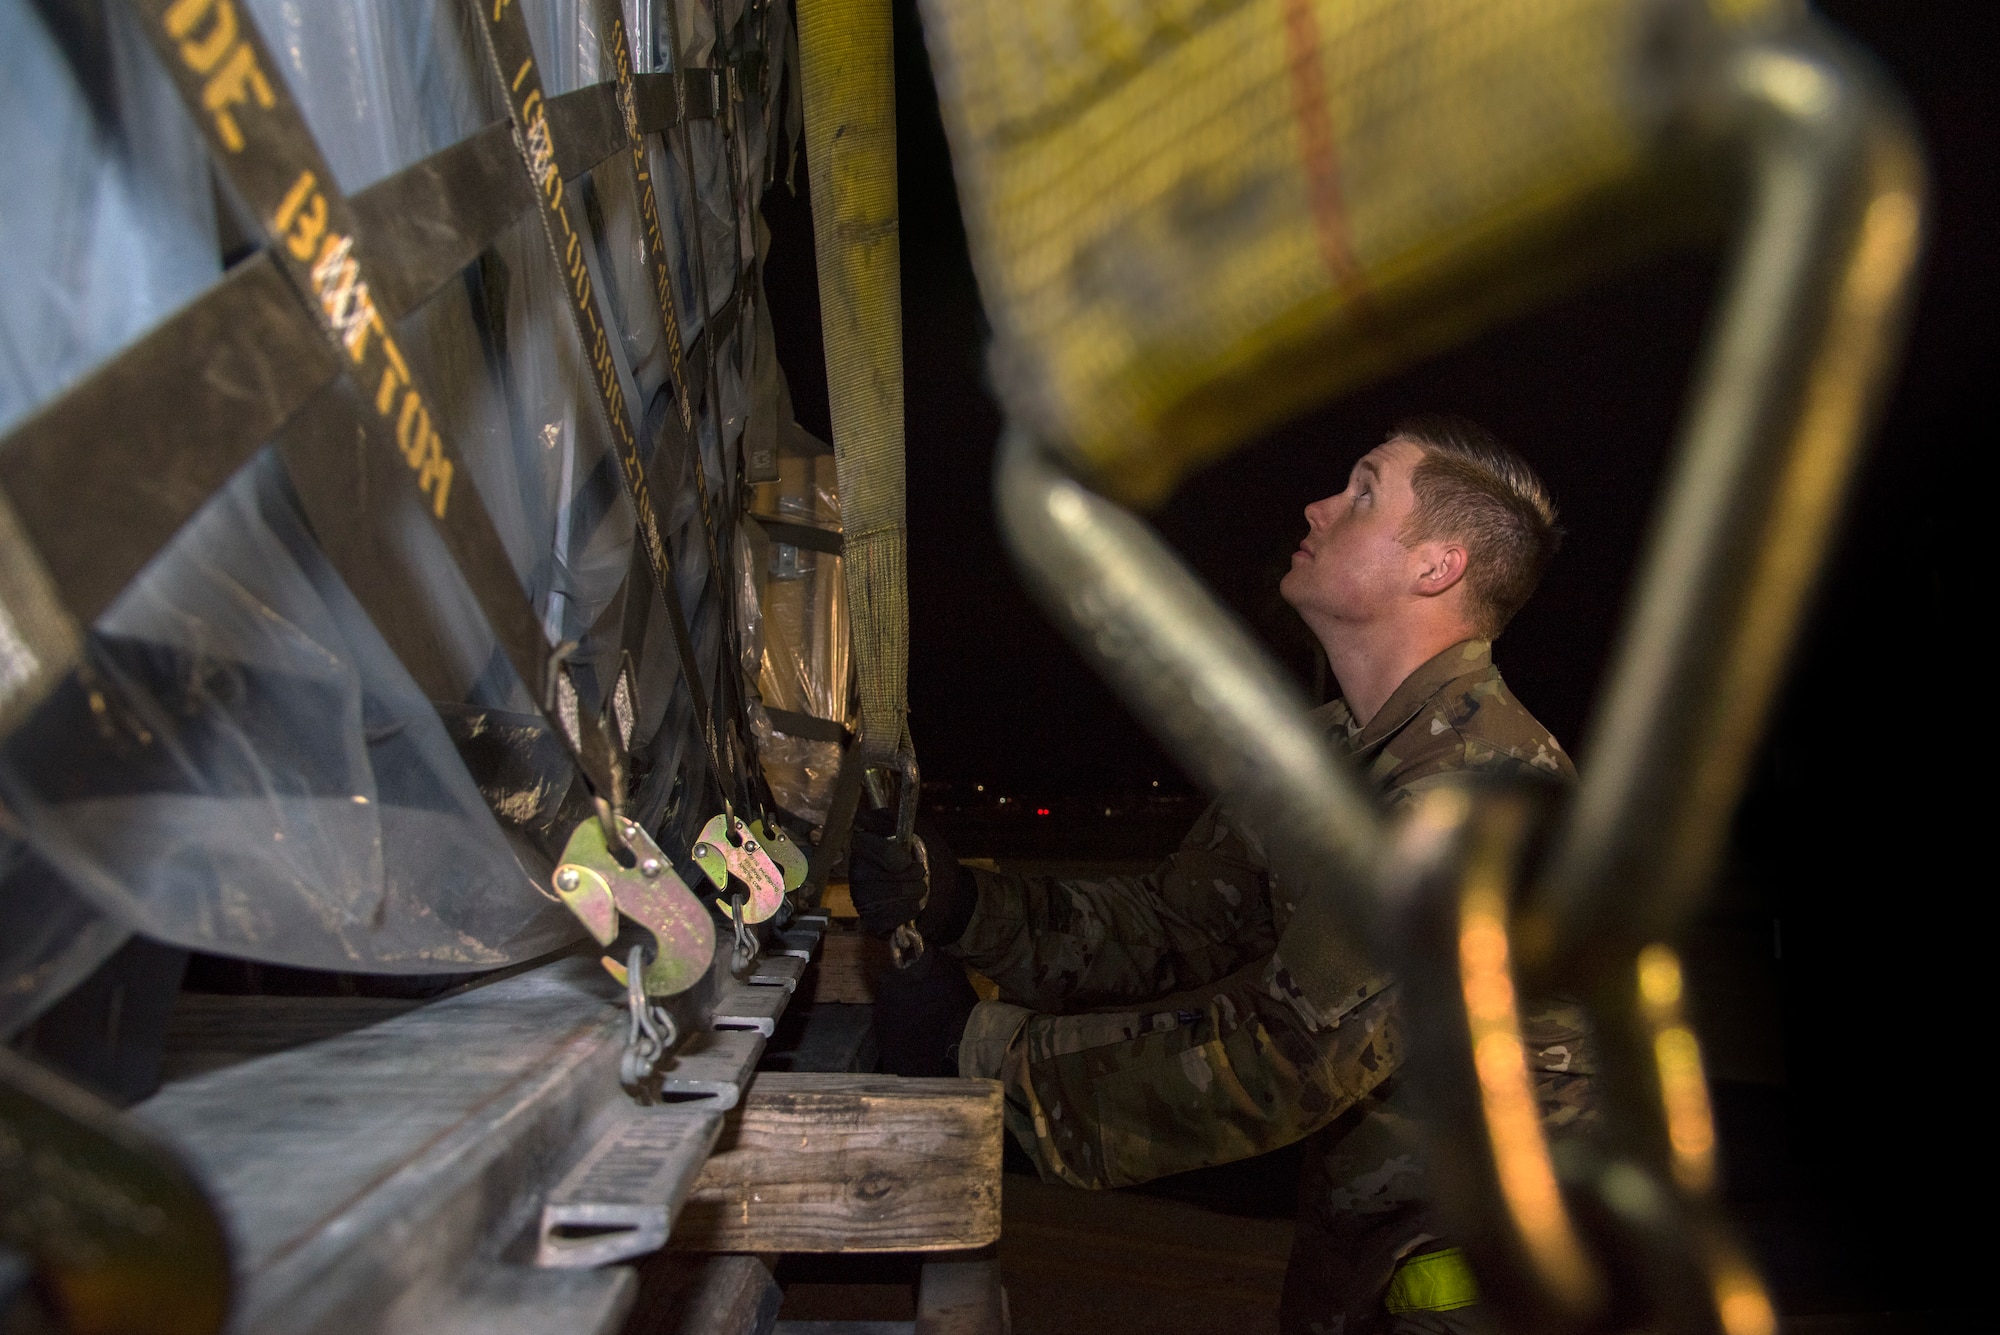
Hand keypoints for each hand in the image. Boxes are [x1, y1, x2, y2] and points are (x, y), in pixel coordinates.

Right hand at [846, 812, 973, 945]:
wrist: (948, 892)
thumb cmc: (931, 859)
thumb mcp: (921, 832)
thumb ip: (896, 820)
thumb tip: (871, 818)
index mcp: (866, 845)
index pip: (861, 843)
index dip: (885, 852)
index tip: (906, 858)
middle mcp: (857, 870)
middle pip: (870, 873)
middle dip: (905, 876)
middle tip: (920, 874)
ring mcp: (861, 896)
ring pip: (879, 895)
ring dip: (910, 893)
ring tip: (920, 889)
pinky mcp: (870, 919)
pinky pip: (884, 917)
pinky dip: (907, 911)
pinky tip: (914, 906)